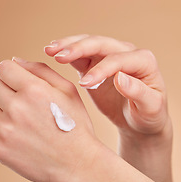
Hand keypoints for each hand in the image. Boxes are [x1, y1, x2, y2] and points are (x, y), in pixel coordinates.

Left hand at [0, 59, 101, 181]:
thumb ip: (42, 70)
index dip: (10, 73)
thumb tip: (16, 60)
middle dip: (4, 90)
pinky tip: (4, 130)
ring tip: (15, 118)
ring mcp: (5, 131)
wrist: (77, 163)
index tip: (16, 82)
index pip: (3, 68)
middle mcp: (17, 108)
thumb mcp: (68, 92)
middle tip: (20, 103)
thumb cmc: (75, 126)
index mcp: (34, 90)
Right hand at [44, 35, 173, 181]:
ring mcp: (109, 58)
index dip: (100, 69)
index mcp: (143, 61)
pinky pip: (80, 57)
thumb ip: (138, 92)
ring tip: (51, 50)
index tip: (84, 84)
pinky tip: (54, 54)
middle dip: (79, 48)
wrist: (138, 119)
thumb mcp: (150, 107)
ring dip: (69, 46)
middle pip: (101, 44)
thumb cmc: (147, 114)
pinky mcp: (95, 66)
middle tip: (59, 56)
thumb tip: (120, 77)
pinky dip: (67, 55)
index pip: (118, 59)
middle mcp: (126, 54)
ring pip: (88, 45)